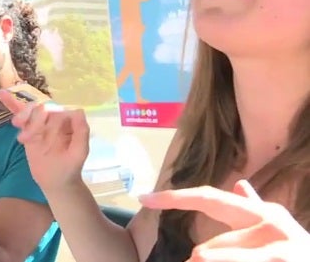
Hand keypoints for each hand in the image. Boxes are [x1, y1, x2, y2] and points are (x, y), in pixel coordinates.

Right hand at [0, 90, 89, 191]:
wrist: (56, 182)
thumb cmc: (70, 169)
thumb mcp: (79, 153)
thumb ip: (81, 132)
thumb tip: (78, 110)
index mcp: (68, 122)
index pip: (54, 112)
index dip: (43, 120)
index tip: (35, 136)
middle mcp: (55, 119)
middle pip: (40, 109)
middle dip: (31, 120)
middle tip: (25, 138)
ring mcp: (41, 123)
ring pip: (30, 110)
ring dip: (22, 114)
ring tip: (16, 124)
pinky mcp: (29, 129)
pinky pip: (21, 115)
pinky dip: (11, 104)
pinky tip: (1, 94)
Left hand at [139, 180, 307, 261]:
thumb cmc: (298, 250)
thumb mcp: (279, 225)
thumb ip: (255, 207)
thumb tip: (239, 185)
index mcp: (262, 213)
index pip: (208, 199)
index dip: (174, 198)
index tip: (144, 197)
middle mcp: (269, 226)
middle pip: (209, 248)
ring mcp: (277, 250)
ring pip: (215, 259)